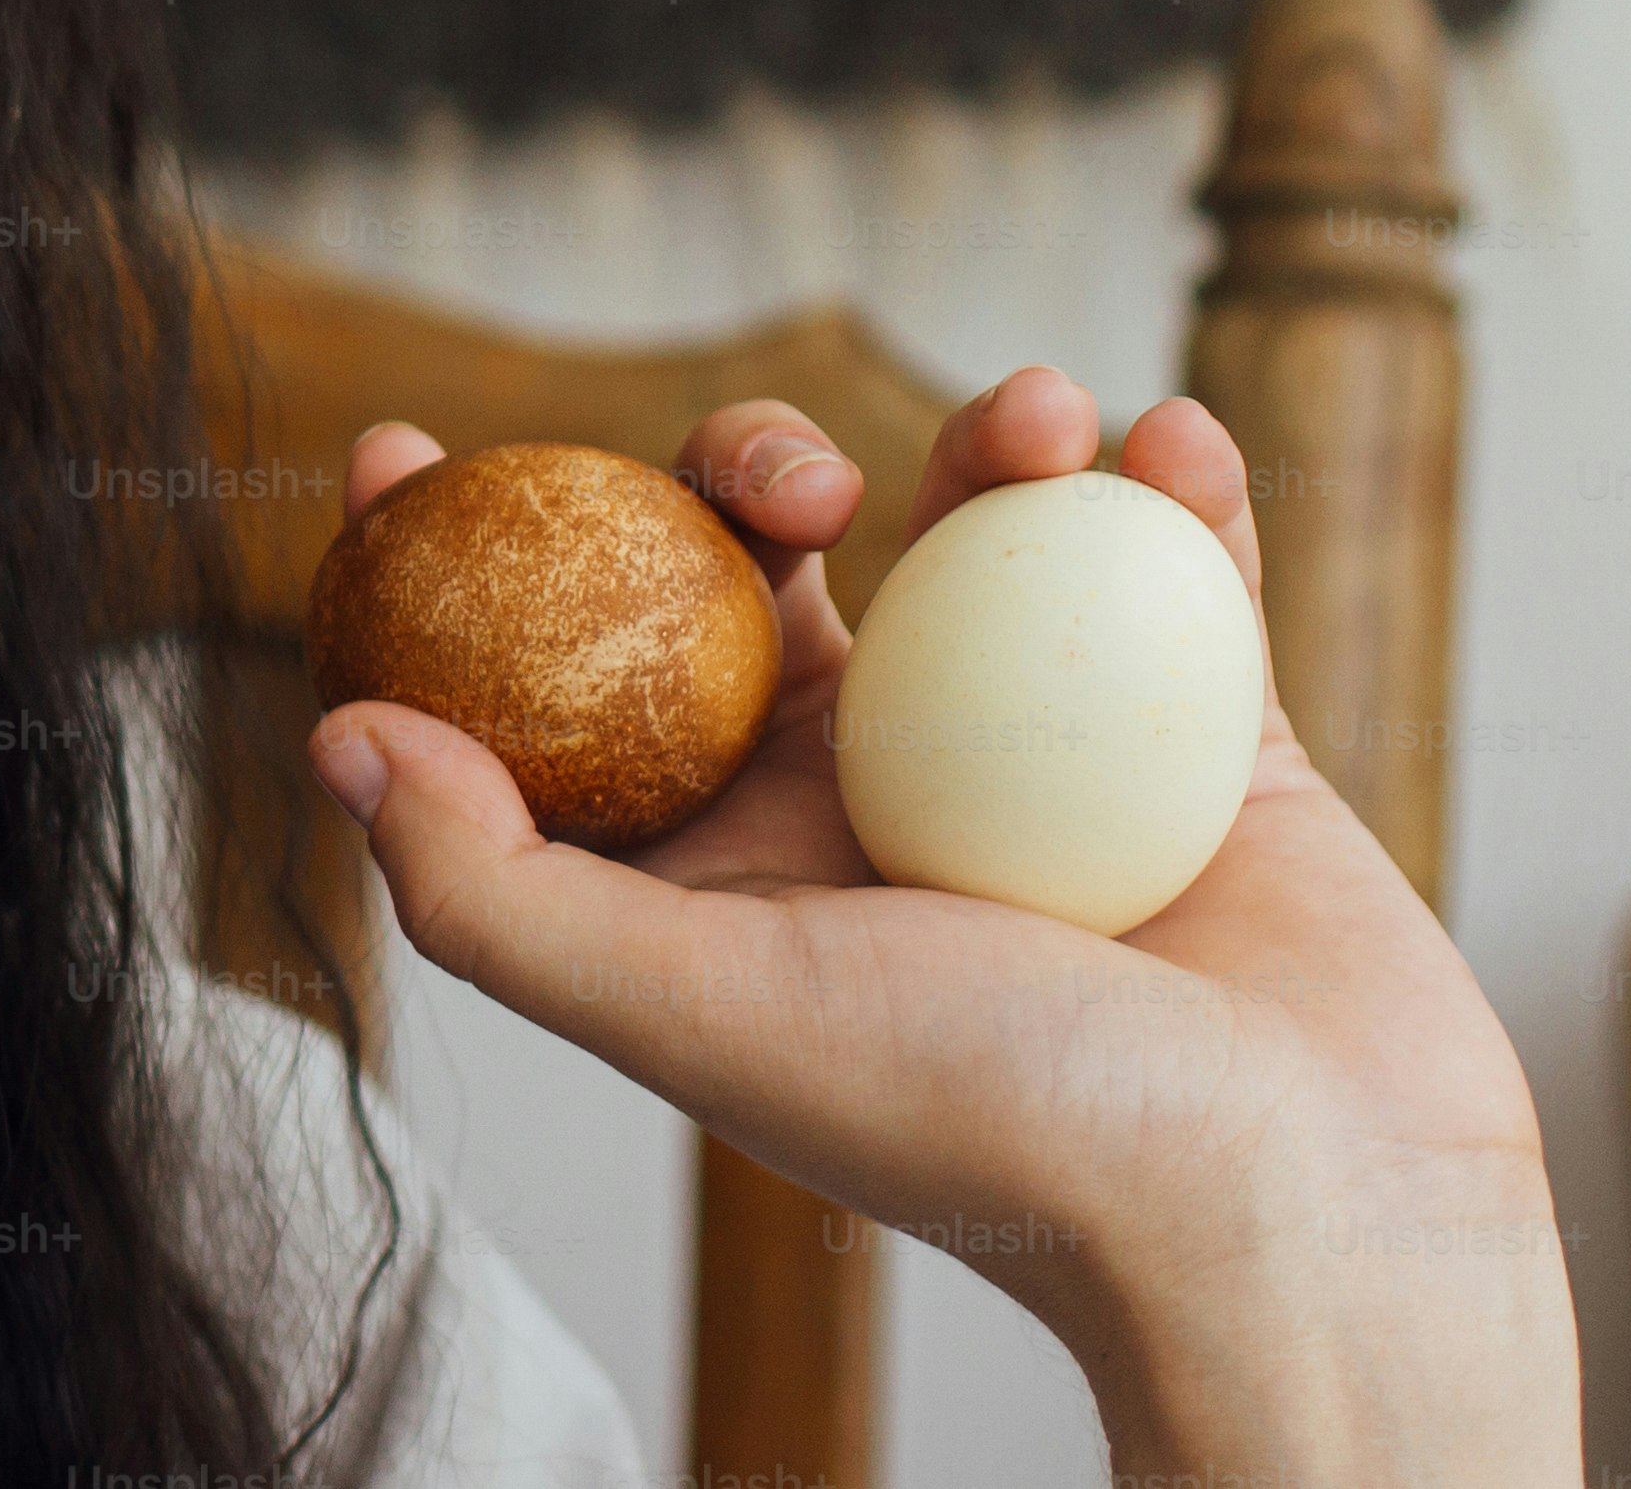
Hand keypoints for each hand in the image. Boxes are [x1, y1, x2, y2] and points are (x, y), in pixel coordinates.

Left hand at [311, 369, 1575, 1479]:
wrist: (1291, 1217)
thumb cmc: (996, 1131)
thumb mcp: (696, 1009)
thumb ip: (497, 891)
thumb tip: (339, 737)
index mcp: (729, 859)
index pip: (562, 679)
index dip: (468, 564)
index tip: (399, 445)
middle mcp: (864, 799)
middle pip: (761, 570)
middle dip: (753, 467)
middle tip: (799, 481)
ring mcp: (1037, 763)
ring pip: (976, 544)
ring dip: (993, 447)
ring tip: (1036, 414)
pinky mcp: (1208, 746)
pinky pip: (1176, 580)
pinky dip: (1170, 490)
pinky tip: (1167, 440)